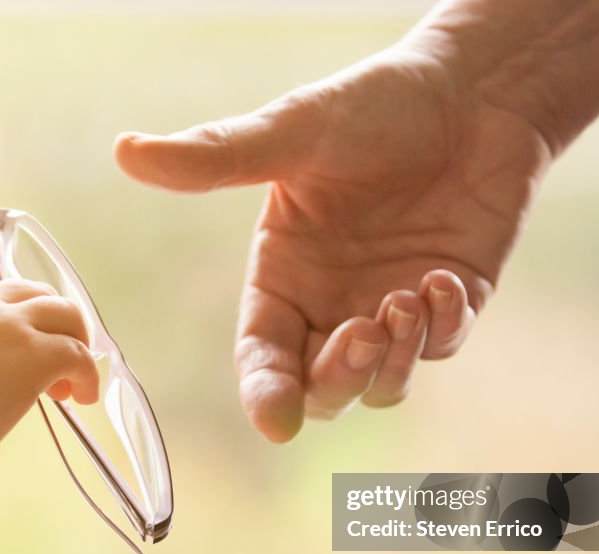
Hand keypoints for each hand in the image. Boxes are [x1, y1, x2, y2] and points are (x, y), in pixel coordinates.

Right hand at [0, 280, 98, 472]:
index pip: (13, 293)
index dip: (34, 320)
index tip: (36, 349)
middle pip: (48, 298)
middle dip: (63, 328)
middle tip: (62, 368)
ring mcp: (15, 329)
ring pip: (70, 318)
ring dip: (79, 349)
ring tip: (74, 387)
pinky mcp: (37, 357)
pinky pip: (80, 356)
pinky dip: (88, 376)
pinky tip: (82, 399)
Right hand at [115, 42, 550, 441]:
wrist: (473, 87)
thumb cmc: (375, 103)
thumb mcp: (294, 133)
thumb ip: (217, 157)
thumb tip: (125, 149)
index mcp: (284, 274)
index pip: (263, 356)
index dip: (265, 394)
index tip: (278, 422)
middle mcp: (332, 301)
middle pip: (322, 389)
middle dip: (339, 380)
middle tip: (364, 329)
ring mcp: (391, 304)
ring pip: (381, 383)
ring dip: (392, 361)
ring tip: (408, 296)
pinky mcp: (449, 300)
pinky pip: (442, 346)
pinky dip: (442, 329)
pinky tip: (443, 279)